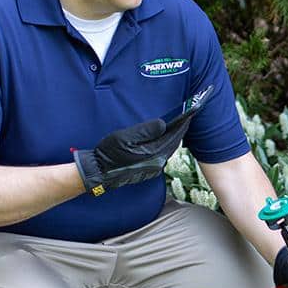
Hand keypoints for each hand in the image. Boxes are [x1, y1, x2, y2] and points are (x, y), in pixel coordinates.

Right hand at [74, 117, 191, 195]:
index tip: (188, 115)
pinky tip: (164, 140)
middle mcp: (157, 162)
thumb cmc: (109, 153)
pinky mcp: (149, 171)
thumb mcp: (125, 138)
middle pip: (173, 144)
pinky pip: (163, 156)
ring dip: (174, 139)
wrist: (99, 173)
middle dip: (180, 131)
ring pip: (169, 150)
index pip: (173, 136)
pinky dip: (167, 146)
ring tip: (177, 128)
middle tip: (186, 119)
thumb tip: (163, 124)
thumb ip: (145, 131)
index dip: (181, 125)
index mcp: (153, 153)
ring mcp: (154, 168)